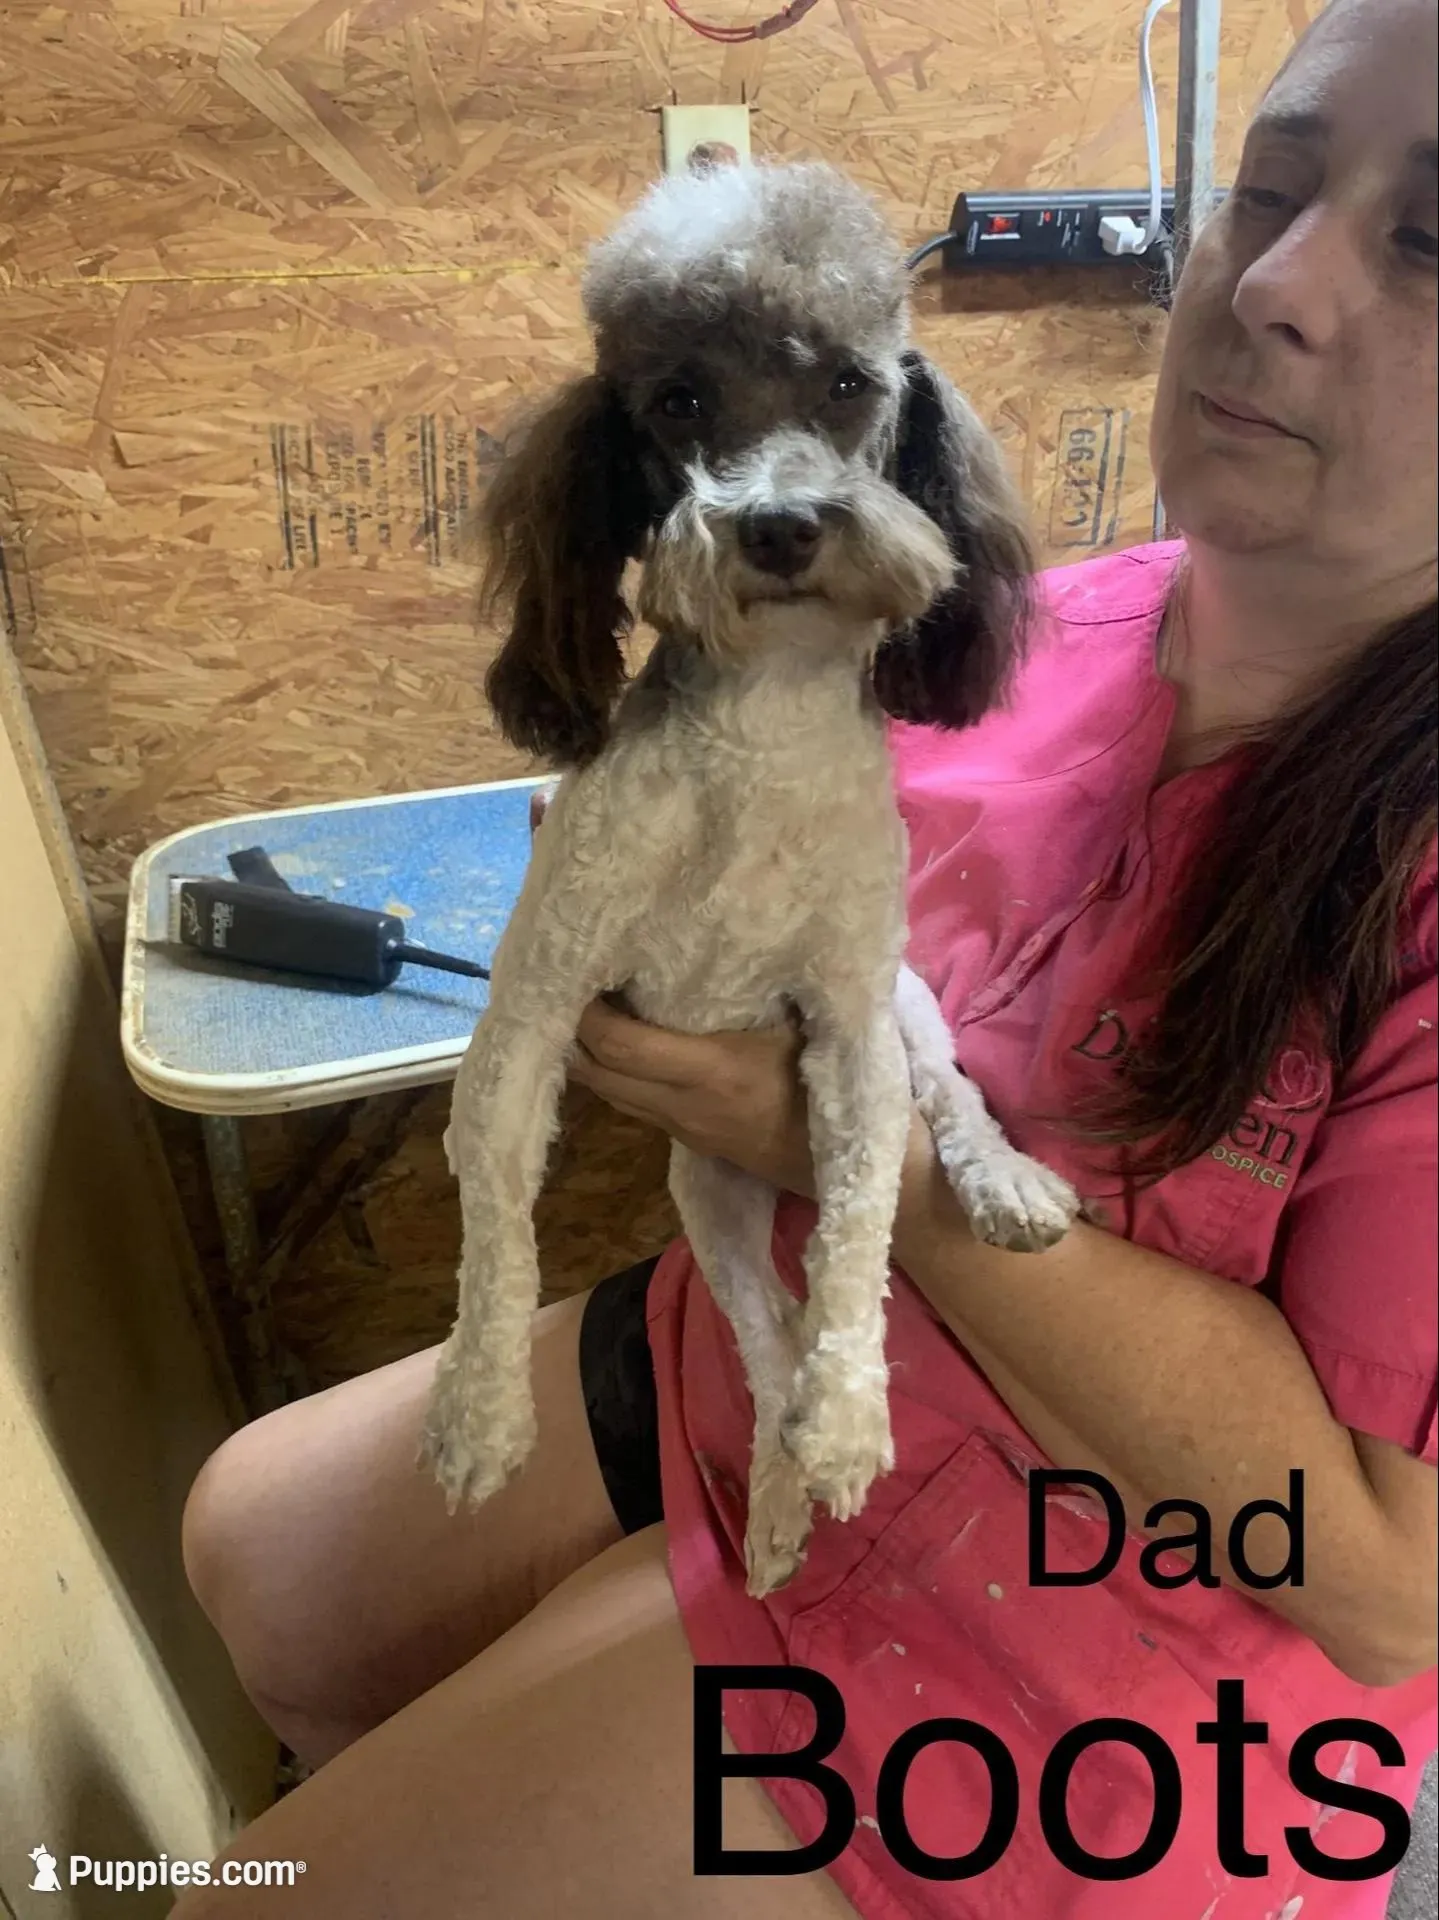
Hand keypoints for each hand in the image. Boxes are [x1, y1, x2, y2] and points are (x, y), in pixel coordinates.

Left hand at [531, 774, 816, 1190]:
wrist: (838, 1165)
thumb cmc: (827, 1085)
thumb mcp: (803, 1028)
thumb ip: (764, 986)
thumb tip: (735, 926)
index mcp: (710, 1071)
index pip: (618, 1045)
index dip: (584, 1011)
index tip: (576, 967)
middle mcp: (680, 1104)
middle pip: (593, 1070)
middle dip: (566, 1028)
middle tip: (560, 977)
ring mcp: (677, 1126)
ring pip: (603, 1090)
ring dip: (582, 1050)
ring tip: (575, 1000)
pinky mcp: (680, 1137)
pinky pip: (625, 1101)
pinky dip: (607, 1068)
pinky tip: (609, 1036)